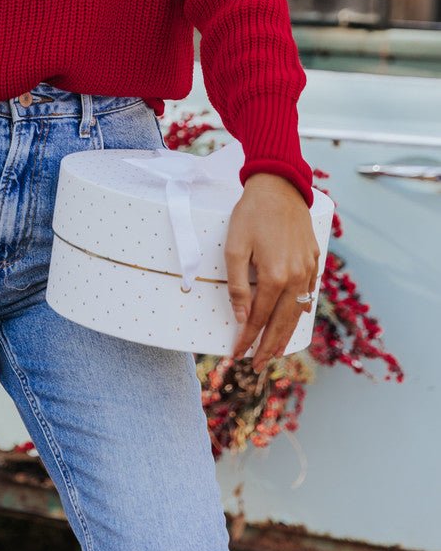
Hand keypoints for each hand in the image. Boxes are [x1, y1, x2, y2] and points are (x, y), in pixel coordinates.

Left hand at [225, 172, 319, 372]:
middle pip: (283, 324)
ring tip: (274, 352)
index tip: (236, 355)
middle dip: (268, 347)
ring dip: (286, 335)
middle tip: (257, 365)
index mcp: (275, 276)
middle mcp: (297, 278)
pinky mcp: (315, 261)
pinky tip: (291, 321)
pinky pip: (308, 296)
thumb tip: (243, 318)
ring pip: (298, 313)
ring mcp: (309, 270)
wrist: (279, 185)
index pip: (260, 319)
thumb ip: (237, 285)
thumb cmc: (251, 213)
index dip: (247, 339)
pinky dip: (299, 313)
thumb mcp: (234, 247)